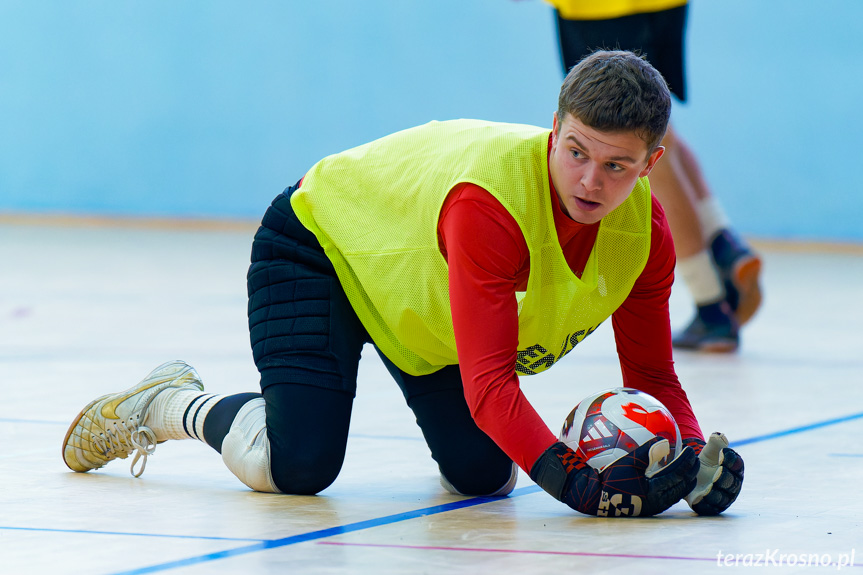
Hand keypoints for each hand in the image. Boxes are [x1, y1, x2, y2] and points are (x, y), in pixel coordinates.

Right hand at [530, 439, 697, 516]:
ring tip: (685, 468)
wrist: (594, 498)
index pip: (679, 474)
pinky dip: (671, 483)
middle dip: (690, 471)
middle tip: (694, 458)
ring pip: (676, 492)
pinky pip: (666, 494)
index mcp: (656, 491)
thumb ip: (646, 452)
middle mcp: (658, 501)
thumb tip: (664, 441)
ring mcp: (653, 505)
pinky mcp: (647, 506)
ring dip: (682, 479)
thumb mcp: (627, 462)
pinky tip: (666, 475)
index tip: (690, 450)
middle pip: (682, 485)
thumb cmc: (609, 479)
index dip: (687, 462)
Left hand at [683, 433, 743, 514]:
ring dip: (717, 492)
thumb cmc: (707, 462)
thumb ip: (716, 442)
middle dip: (725, 477)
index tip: (724, 452)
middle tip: (718, 471)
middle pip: (732, 483)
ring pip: (723, 497)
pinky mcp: (710, 507)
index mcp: (736, 470)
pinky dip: (706, 503)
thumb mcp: (710, 451)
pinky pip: (710, 507)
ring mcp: (723, 498)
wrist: (693, 475)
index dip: (732, 459)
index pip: (738, 465)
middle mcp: (733, 486)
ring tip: (710, 485)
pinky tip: (700, 497)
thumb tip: (719, 436)